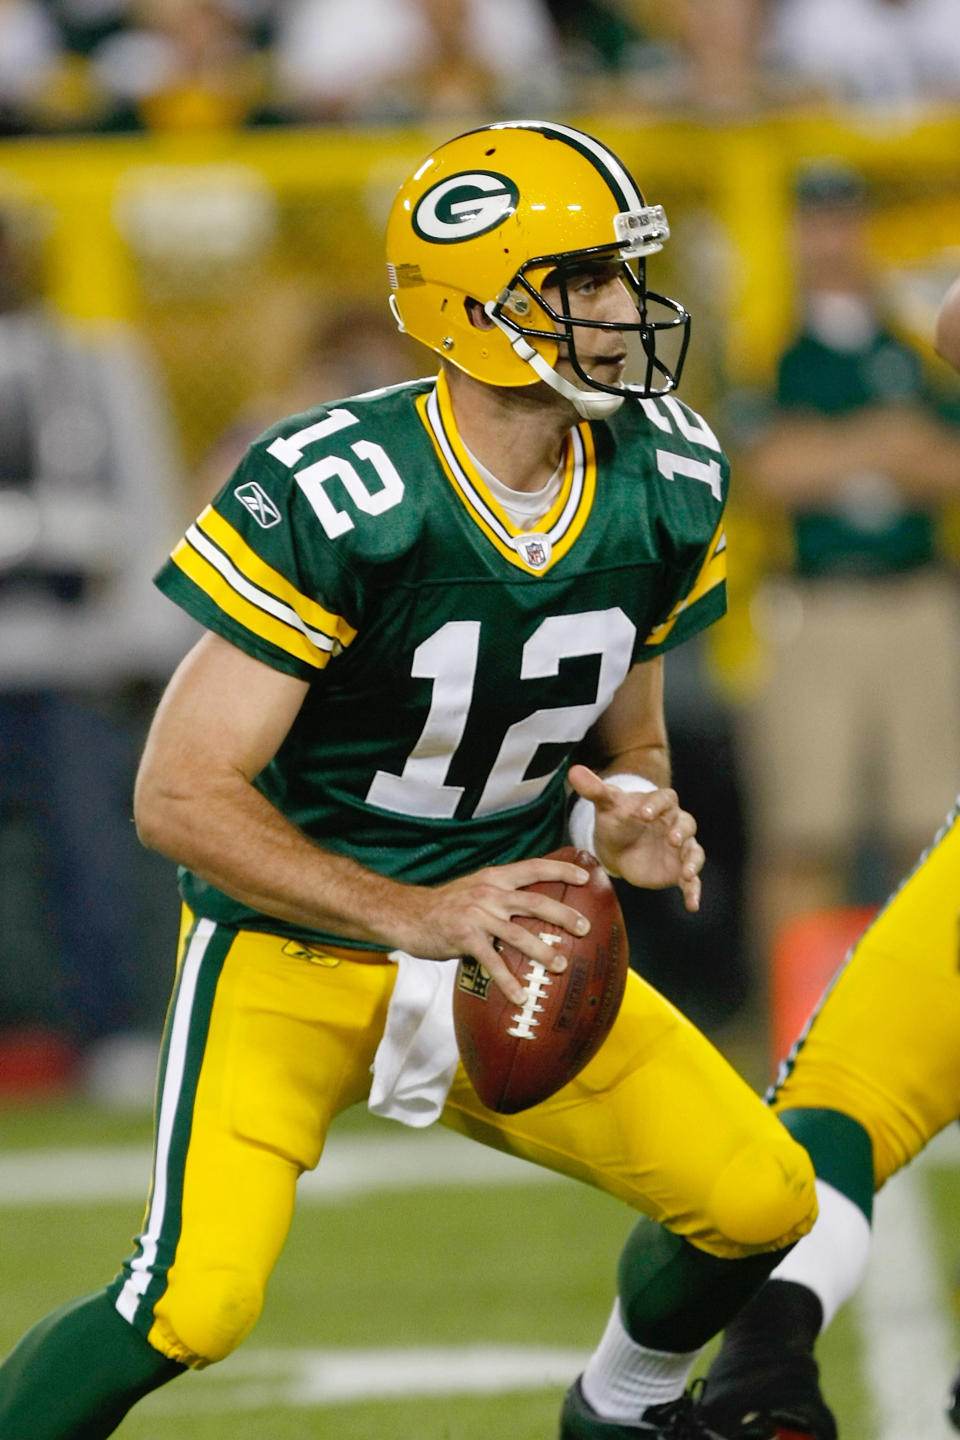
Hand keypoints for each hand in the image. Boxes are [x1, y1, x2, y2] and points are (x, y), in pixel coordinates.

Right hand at [395, 857, 590, 1004]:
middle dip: (564, 915)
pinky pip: (492, 962)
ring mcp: (477, 914)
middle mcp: (489, 893)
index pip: (534, 867)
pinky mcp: (465, 937)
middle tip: (584, 928)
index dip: (561, 869)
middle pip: (535, 902)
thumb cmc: (444, 906)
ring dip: (542, 951)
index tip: (585, 875)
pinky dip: (508, 980)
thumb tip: (531, 907)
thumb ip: (500, 894)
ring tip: (560, 966)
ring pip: (519, 934)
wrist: (407, 914)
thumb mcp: (474, 888)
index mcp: (494, 878)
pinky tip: (520, 995)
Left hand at [567, 763, 703, 911]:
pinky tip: (692, 905)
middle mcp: (675, 824)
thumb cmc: (615, 819)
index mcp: (659, 804)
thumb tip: (574, 770)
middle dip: (682, 831)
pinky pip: (691, 881)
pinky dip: (694, 891)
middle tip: (673, 839)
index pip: (665, 799)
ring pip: (694, 851)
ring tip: (686, 873)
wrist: (616, 846)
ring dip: (692, 861)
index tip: (644, 814)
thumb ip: (594, 789)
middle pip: (687, 823)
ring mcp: (679, 848)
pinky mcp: (677, 870)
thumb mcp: (605, 805)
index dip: (657, 805)